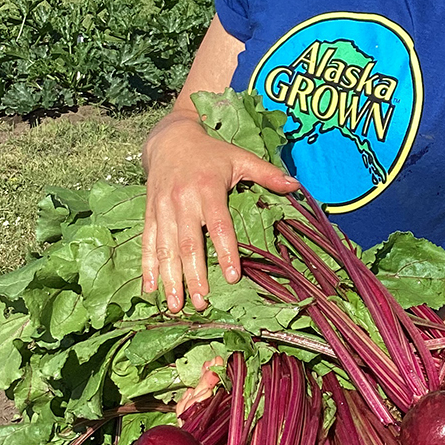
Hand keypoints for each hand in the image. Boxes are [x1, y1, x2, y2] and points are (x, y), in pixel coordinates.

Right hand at [141, 111, 299, 312]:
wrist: (170, 138)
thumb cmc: (211, 152)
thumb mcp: (240, 158)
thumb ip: (267, 174)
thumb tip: (296, 186)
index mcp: (208, 188)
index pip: (218, 224)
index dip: (226, 251)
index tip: (233, 276)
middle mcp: (183, 200)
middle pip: (189, 243)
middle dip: (194, 275)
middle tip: (202, 302)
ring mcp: (163, 207)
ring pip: (166, 247)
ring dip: (171, 278)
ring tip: (176, 305)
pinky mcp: (150, 212)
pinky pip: (148, 242)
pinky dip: (148, 266)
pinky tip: (150, 288)